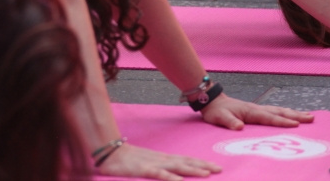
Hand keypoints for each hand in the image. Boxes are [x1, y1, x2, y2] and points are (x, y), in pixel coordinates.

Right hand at [96, 142, 220, 180]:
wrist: (110, 152)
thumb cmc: (128, 159)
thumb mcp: (147, 163)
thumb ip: (159, 167)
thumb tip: (172, 173)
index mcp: (163, 158)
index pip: (186, 160)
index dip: (201, 163)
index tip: (215, 166)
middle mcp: (162, 159)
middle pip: (186, 162)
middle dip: (203, 166)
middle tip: (220, 169)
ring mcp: (153, 164)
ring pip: (176, 167)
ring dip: (192, 170)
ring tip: (206, 174)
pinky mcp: (144, 169)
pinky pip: (159, 174)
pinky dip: (170, 177)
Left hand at [199, 94, 313, 129]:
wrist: (211, 100)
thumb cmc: (216, 111)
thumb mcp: (219, 117)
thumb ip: (230, 122)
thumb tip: (239, 127)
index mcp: (251, 111)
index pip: (269, 118)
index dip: (282, 122)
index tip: (296, 125)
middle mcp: (257, 109)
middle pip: (280, 112)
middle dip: (296, 116)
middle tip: (311, 119)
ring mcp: (258, 109)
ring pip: (279, 111)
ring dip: (294, 113)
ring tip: (309, 116)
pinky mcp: (257, 111)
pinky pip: (275, 112)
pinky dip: (286, 113)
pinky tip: (292, 115)